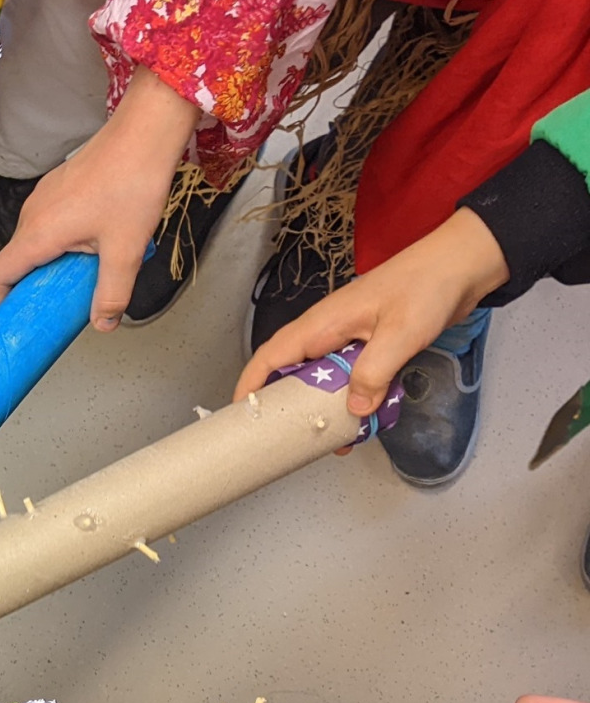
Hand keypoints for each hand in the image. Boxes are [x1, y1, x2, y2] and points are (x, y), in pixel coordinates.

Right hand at [0, 69, 197, 325]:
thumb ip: (113, 292)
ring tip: (77, 277)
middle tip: (54, 305)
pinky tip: (91, 245)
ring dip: (47, 263)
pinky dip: (58, 242)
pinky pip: (47, 222)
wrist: (145, 132)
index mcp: (38, 232)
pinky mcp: (59, 185)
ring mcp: (44, 196)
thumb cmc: (132, 183)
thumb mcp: (125, 249)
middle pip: (16, 259)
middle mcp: (32, 213)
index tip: (11, 319)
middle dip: (29, 286)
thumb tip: (105, 324)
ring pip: (33, 240)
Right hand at [234, 208, 509, 414]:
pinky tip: (364, 417)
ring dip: (322, 406)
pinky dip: (350, 398)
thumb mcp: (400, 334)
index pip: (271, 356)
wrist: (461, 264)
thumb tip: (354, 409)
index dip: (251, 385)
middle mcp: (327, 332)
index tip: (241, 414)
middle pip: (290, 372)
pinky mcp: (368, 344)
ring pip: (320, 378)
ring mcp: (347, 338)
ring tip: (332, 438)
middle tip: (288, 437)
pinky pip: (347, 376)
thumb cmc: (426, 288)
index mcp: (322, 324)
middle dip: (285, 405)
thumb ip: (374, 372)